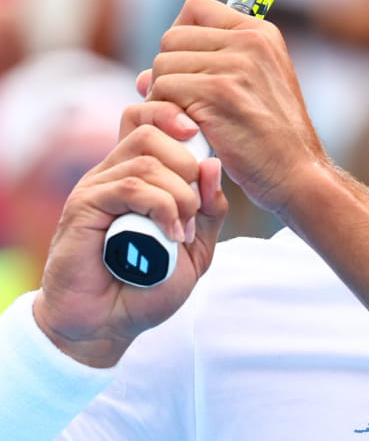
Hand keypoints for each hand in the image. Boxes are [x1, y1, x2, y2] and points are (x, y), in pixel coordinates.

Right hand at [37, 100, 228, 366]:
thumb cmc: (148, 286)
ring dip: (179, 195)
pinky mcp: (83, 208)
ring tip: (183, 233)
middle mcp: (113, 175)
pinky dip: (161, 208)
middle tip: (195, 209)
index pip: (148, 121)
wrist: (109, 323)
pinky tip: (171, 236)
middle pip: (150, 132)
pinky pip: (129, 188)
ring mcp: (96, 189)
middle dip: (188, 165)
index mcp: (137, 177)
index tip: (202, 140)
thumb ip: (208, 209)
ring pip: (145, 161)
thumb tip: (213, 164)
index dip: (175, 117)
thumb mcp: (196, 248)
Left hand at [140, 0, 330, 219]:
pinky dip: (168, 113)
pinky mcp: (218, 92)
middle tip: (187, 104)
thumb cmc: (271, 139)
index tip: (188, 68)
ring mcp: (236, 65)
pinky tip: (192, 130)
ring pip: (162, 65)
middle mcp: (251, 41)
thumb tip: (145, 75)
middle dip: (169, 73)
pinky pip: (164, 89)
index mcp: (261, 33)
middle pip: (171, 38)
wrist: (297, 174)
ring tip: (192, 120)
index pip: (195, 8)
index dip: (181, 36)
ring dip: (165, 96)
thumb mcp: (256, 86)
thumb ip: (209, 66)